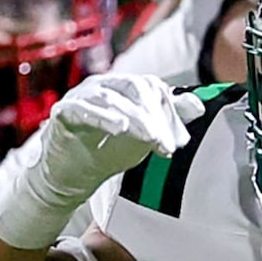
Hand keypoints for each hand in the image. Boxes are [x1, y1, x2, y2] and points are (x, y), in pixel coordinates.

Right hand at [0, 74, 206, 250]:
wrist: (74, 175)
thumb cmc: (110, 150)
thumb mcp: (147, 136)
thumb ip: (170, 120)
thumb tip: (198, 106)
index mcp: (123, 87)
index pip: (152, 87)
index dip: (170, 111)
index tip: (180, 142)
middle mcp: (102, 86)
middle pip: (134, 88)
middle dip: (155, 116)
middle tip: (167, 145)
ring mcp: (80, 97)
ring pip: (111, 99)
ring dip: (136, 119)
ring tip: (151, 138)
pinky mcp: (63, 114)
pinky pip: (81, 109)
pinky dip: (101, 116)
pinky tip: (119, 126)